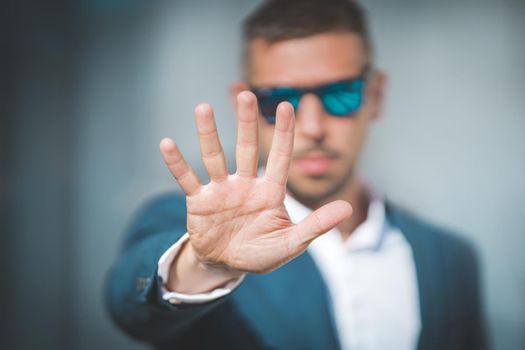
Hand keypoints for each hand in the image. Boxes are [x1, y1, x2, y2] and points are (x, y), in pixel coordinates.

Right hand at [160, 91, 351, 291]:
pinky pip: (187, 179)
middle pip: (246, 149)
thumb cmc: (262, 252)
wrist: (228, 265)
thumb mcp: (292, 242)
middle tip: (247, 95)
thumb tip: (348, 208)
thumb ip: (316, 225)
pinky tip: (167, 143)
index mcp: (270, 191)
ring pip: (214, 157)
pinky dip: (177, 163)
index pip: (280, 157)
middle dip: (247, 123)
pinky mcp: (199, 201)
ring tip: (202, 107)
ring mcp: (221, 191)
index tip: (289, 106)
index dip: (284, 133)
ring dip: (208, 134)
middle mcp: (245, 184)